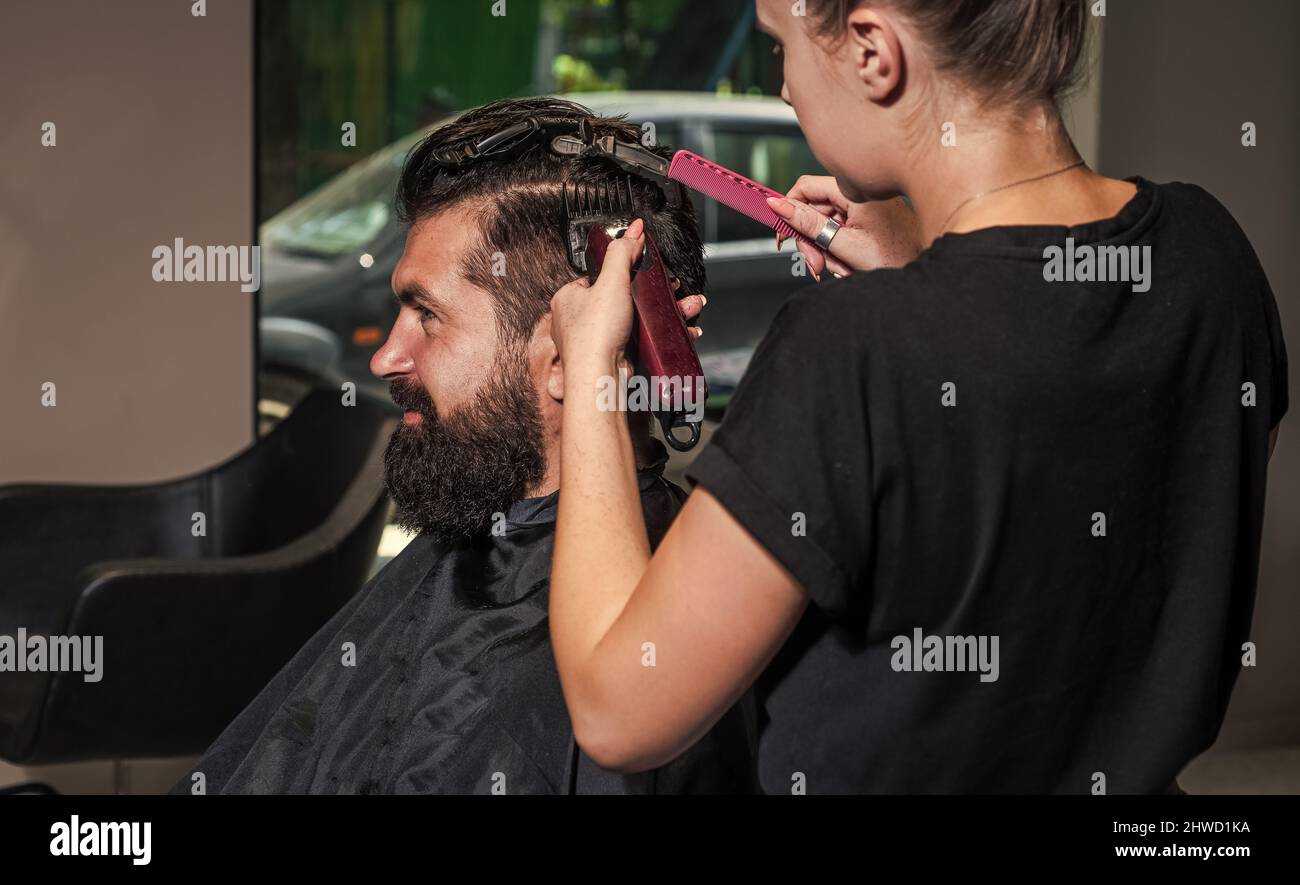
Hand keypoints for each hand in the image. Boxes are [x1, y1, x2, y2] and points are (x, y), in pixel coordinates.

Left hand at [551, 219, 707, 372]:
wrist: (600, 379)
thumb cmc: (595, 334)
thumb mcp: (611, 281)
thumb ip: (623, 252)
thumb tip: (634, 229)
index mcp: (569, 299)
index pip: (599, 276)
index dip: (627, 271)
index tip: (649, 271)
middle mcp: (579, 320)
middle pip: (625, 297)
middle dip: (657, 294)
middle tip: (675, 289)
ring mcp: (598, 340)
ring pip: (639, 319)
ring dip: (668, 312)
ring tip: (690, 307)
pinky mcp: (616, 357)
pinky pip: (643, 339)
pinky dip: (664, 334)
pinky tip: (684, 330)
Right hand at [767, 175, 922, 279]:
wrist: (927, 273)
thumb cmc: (896, 257)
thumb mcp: (843, 243)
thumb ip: (808, 224)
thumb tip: (779, 206)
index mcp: (854, 190)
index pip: (805, 187)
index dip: (789, 211)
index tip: (784, 233)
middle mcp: (860, 194)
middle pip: (816, 210)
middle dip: (812, 240)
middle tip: (815, 265)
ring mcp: (866, 206)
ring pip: (828, 224)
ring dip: (827, 250)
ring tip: (840, 269)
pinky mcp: (871, 218)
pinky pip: (843, 229)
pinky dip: (840, 249)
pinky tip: (849, 265)